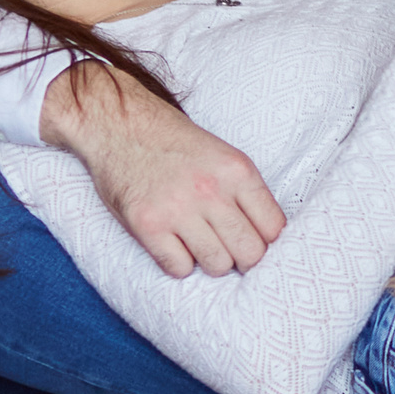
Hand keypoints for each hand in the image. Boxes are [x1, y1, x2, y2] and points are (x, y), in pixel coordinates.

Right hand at [40, 65, 287, 278]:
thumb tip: (269, 239)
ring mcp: (178, 209)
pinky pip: (179, 268)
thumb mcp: (223, 155)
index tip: (254, 240)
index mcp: (237, 170)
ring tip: (198, 243)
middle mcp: (211, 190)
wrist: (120, 124)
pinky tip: (174, 244)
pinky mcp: (147, 225)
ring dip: (210, 261)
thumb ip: (245, 192)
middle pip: (250, 253)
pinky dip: (179, 263)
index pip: (274, 229)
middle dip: (242, 258)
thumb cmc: (175, 143)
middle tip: (227, 247)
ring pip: (217, 265)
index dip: (266, 241)